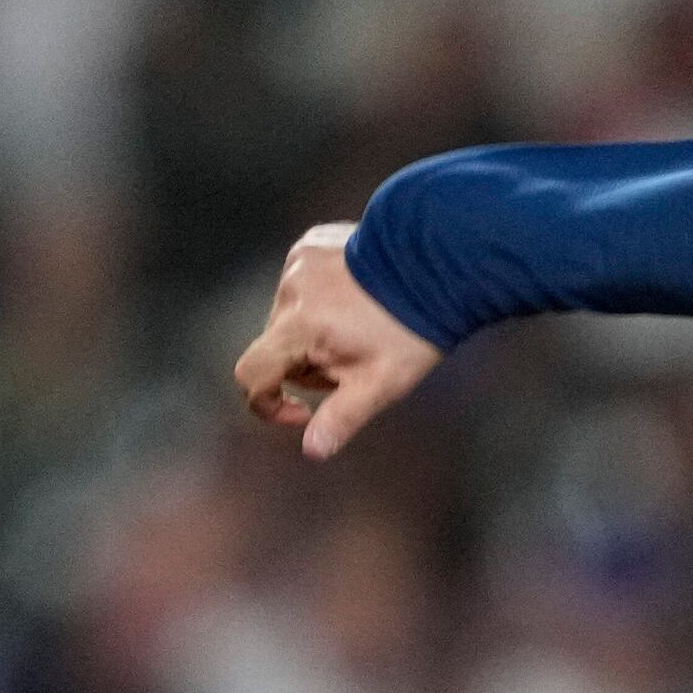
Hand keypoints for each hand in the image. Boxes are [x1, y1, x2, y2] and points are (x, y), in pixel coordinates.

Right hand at [232, 222, 441, 459]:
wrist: (441, 265)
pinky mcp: (312, 242)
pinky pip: (305, 284)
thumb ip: (340, 418)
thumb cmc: (413, 330)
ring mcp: (299, 261)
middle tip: (354, 364)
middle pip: (278, 346)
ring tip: (364, 328)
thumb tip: (313, 450)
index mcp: (298, 326)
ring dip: (317, 331)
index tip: (301, 412)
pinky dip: (324, 299)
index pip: (251, 373)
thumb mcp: (380, 384)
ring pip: (292, 315)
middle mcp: (289, 290)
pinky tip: (362, 299)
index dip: (266, 403)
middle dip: (308, 365)